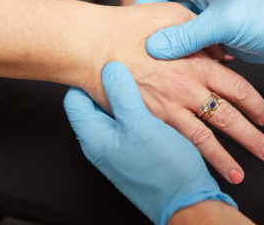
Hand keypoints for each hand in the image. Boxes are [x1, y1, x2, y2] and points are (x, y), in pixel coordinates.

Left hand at [65, 62, 236, 224]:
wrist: (188, 201)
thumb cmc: (163, 168)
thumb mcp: (140, 124)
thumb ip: (122, 94)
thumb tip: (110, 68)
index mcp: (94, 137)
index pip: (74, 99)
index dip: (86, 78)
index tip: (102, 62)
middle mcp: (102, 144)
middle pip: (94, 104)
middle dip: (108, 84)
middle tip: (124, 66)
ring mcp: (120, 149)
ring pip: (116, 113)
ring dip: (128, 96)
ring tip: (144, 80)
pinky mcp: (138, 153)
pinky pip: (132, 124)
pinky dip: (141, 109)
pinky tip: (157, 103)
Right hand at [81, 0, 263, 182]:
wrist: (94, 44)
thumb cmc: (131, 25)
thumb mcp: (174, 14)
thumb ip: (203, 32)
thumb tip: (223, 52)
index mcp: (197, 62)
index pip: (237, 87)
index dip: (254, 103)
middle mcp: (189, 87)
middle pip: (230, 116)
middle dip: (252, 136)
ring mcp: (170, 106)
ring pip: (209, 137)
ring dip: (230, 157)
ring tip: (242, 174)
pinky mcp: (151, 119)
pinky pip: (180, 142)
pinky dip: (196, 158)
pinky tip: (203, 168)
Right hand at [145, 0, 263, 69]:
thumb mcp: (225, 21)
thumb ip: (188, 34)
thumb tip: (154, 48)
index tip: (137, 5)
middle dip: (158, 12)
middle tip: (140, 32)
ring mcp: (220, 7)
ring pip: (186, 18)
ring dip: (173, 31)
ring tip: (152, 47)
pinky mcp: (227, 30)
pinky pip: (199, 36)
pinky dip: (188, 44)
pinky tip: (178, 55)